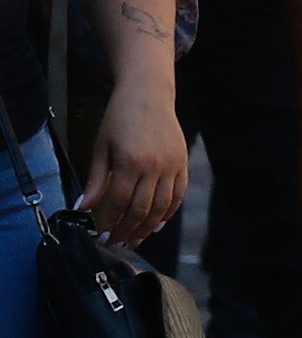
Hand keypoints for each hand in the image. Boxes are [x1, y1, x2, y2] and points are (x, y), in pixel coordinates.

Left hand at [82, 72, 184, 243]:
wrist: (148, 94)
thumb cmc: (119, 118)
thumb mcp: (101, 147)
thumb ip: (95, 180)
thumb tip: (83, 207)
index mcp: (131, 161)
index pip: (120, 202)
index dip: (110, 222)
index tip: (102, 235)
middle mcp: (155, 166)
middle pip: (141, 208)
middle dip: (127, 230)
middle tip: (117, 243)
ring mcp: (172, 164)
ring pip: (162, 205)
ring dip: (148, 226)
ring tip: (135, 239)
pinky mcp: (183, 162)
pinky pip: (178, 194)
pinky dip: (169, 212)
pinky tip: (158, 223)